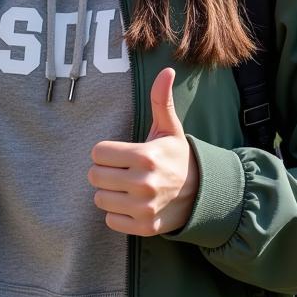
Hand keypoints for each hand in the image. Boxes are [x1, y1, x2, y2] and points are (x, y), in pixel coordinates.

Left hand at [88, 68, 197, 235]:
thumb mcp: (170, 128)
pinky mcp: (144, 227)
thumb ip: (161, 100)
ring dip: (109, 193)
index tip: (119, 154)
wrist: (201, 194)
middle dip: (105, 172)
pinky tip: (131, 204)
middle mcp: (143, 183)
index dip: (105, 152)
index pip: (98, 153)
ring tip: (126, 187)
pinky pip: (110, 220)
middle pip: (95, 176)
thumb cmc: (177, 157)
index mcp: (145, 156)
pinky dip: (117, 214)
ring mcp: (143, 208)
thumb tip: (166, 70)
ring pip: (99, 199)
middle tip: (121, 170)